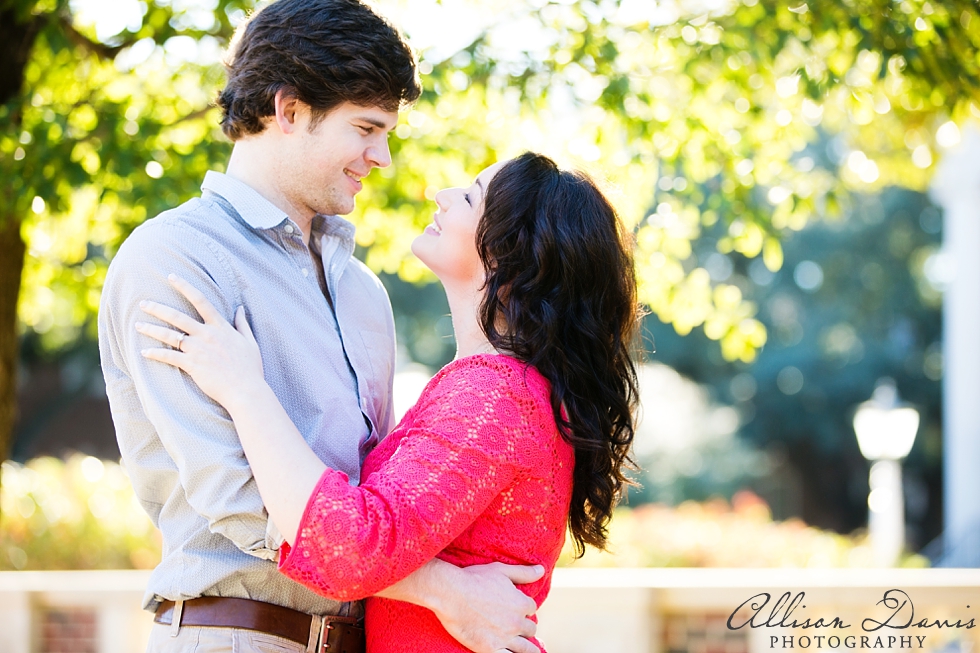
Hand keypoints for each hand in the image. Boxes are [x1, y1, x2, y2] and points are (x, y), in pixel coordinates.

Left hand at [137, 274, 263, 408]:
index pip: (201, 300)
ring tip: (137, 325)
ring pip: (169, 335)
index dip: (184, 286)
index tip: (171, 277)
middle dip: (158, 308)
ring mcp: (198, 350)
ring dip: (151, 329)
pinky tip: (144, 352)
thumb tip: (241, 308)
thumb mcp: (250, 342)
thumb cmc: (250, 368)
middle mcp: (207, 335)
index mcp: (220, 327)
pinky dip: (155, 354)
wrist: (246, 390)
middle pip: (177, 316)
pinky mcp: (191, 365)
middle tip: (143, 303)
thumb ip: (242, 324)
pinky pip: (168, 357)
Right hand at [431, 562, 543, 652]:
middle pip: (530, 629)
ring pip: (526, 649)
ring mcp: (505, 637)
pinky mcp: (490, 649)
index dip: (524, 608)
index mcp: (522, 603)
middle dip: (524, 628)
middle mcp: (517, 622)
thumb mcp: (501, 570)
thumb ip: (523, 573)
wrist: (451, 593)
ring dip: (528, 649)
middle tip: (515, 627)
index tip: (516, 609)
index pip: (531, 608)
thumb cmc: (475, 578)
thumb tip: (541, 570)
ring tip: (531, 652)